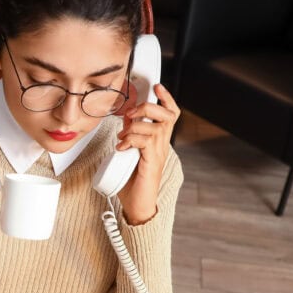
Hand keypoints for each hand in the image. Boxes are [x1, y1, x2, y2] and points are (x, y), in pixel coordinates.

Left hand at [115, 83, 179, 224]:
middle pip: (166, 115)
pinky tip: (122, 146)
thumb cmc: (132, 182)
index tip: (157, 87)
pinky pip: (145, 141)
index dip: (166, 98)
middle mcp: (162, 145)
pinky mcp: (151, 163)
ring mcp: (158, 154)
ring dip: (134, 127)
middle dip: (147, 108)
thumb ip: (130, 137)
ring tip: (122, 136)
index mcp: (159, 141)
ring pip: (153, 127)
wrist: (137, 206)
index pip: (170, 114)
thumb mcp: (130, 153)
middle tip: (130, 114)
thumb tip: (123, 123)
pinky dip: (131, 140)